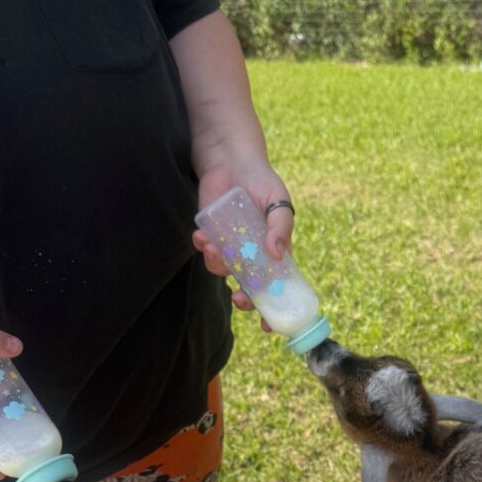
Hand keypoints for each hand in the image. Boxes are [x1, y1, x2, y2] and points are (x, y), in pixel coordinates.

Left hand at [192, 158, 293, 330]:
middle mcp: (253, 252)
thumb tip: (278, 255)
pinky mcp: (211, 234)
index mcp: (275, 250)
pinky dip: (202, 248)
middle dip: (243, 298)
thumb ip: (281, 226)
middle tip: (237, 296)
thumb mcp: (278, 200)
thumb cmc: (261, 179)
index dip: (274, 307)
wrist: (230, 157)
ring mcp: (231, 245)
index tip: (268, 325)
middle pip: (249, 287)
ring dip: (217, 266)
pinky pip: (206, 251)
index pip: (278, 285)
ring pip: (224, 271)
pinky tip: (201, 235)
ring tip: (213, 247)